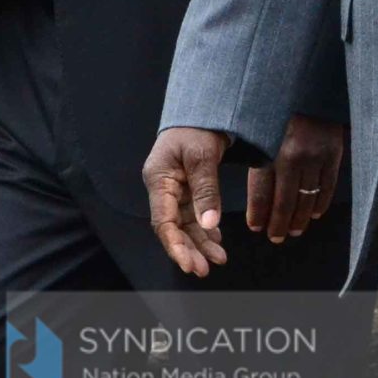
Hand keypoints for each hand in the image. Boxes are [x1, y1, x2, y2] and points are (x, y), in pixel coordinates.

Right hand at [146, 126, 231, 276]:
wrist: (204, 108)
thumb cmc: (199, 127)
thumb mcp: (203, 156)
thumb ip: (206, 190)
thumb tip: (209, 223)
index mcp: (159, 179)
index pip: (162, 222)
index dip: (175, 246)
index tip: (190, 264)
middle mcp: (163, 187)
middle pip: (173, 227)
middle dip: (189, 250)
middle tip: (206, 269)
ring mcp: (175, 188)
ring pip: (185, 223)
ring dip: (200, 242)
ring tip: (219, 259)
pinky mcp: (188, 187)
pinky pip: (194, 213)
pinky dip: (205, 227)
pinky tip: (216, 240)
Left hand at [247, 114, 344, 243]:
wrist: (311, 88)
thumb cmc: (278, 112)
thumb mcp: (259, 130)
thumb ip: (255, 156)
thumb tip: (250, 189)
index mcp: (269, 151)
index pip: (262, 193)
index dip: (259, 214)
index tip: (256, 227)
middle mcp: (292, 156)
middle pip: (285, 201)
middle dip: (279, 223)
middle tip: (276, 237)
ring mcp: (316, 156)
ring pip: (308, 197)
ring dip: (300, 218)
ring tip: (294, 230)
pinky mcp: (334, 154)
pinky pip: (329, 186)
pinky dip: (321, 202)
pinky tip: (314, 213)